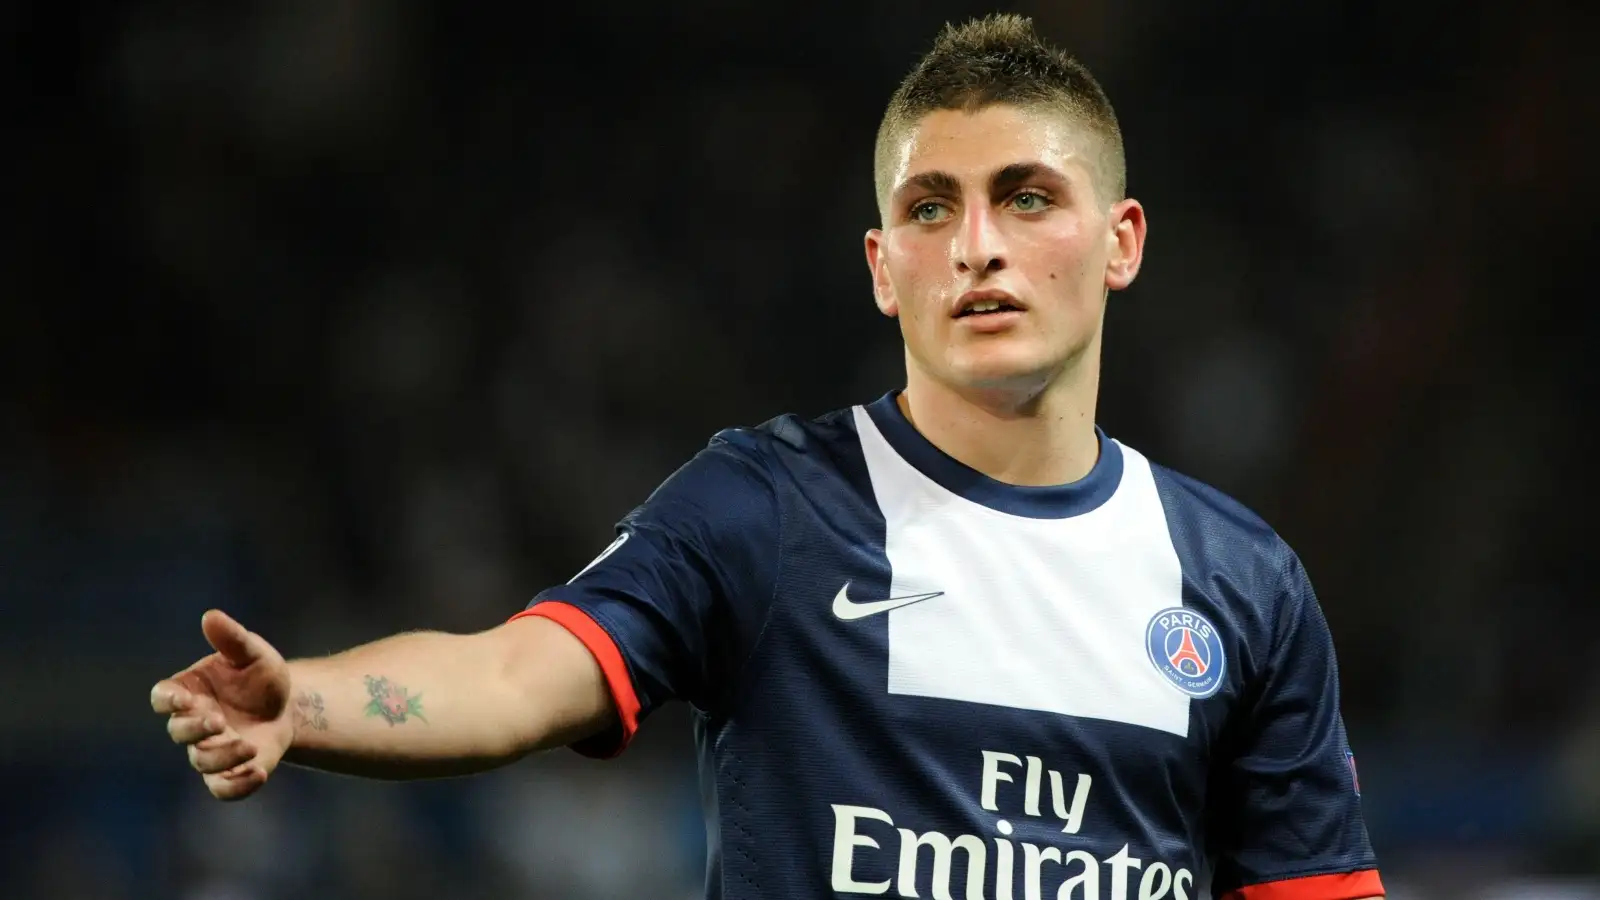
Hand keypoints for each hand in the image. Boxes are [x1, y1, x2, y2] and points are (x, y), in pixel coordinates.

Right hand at [150, 610, 294, 799]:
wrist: (290, 706)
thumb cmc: (261, 676)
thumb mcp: (253, 653)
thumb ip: (231, 638)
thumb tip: (211, 616)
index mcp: (188, 691)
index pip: (162, 697)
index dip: (167, 700)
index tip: (182, 698)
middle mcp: (193, 723)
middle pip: (179, 732)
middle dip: (195, 728)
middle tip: (218, 721)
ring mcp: (210, 749)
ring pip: (202, 761)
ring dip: (223, 756)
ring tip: (249, 746)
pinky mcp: (231, 771)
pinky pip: (223, 788)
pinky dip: (238, 786)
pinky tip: (259, 773)